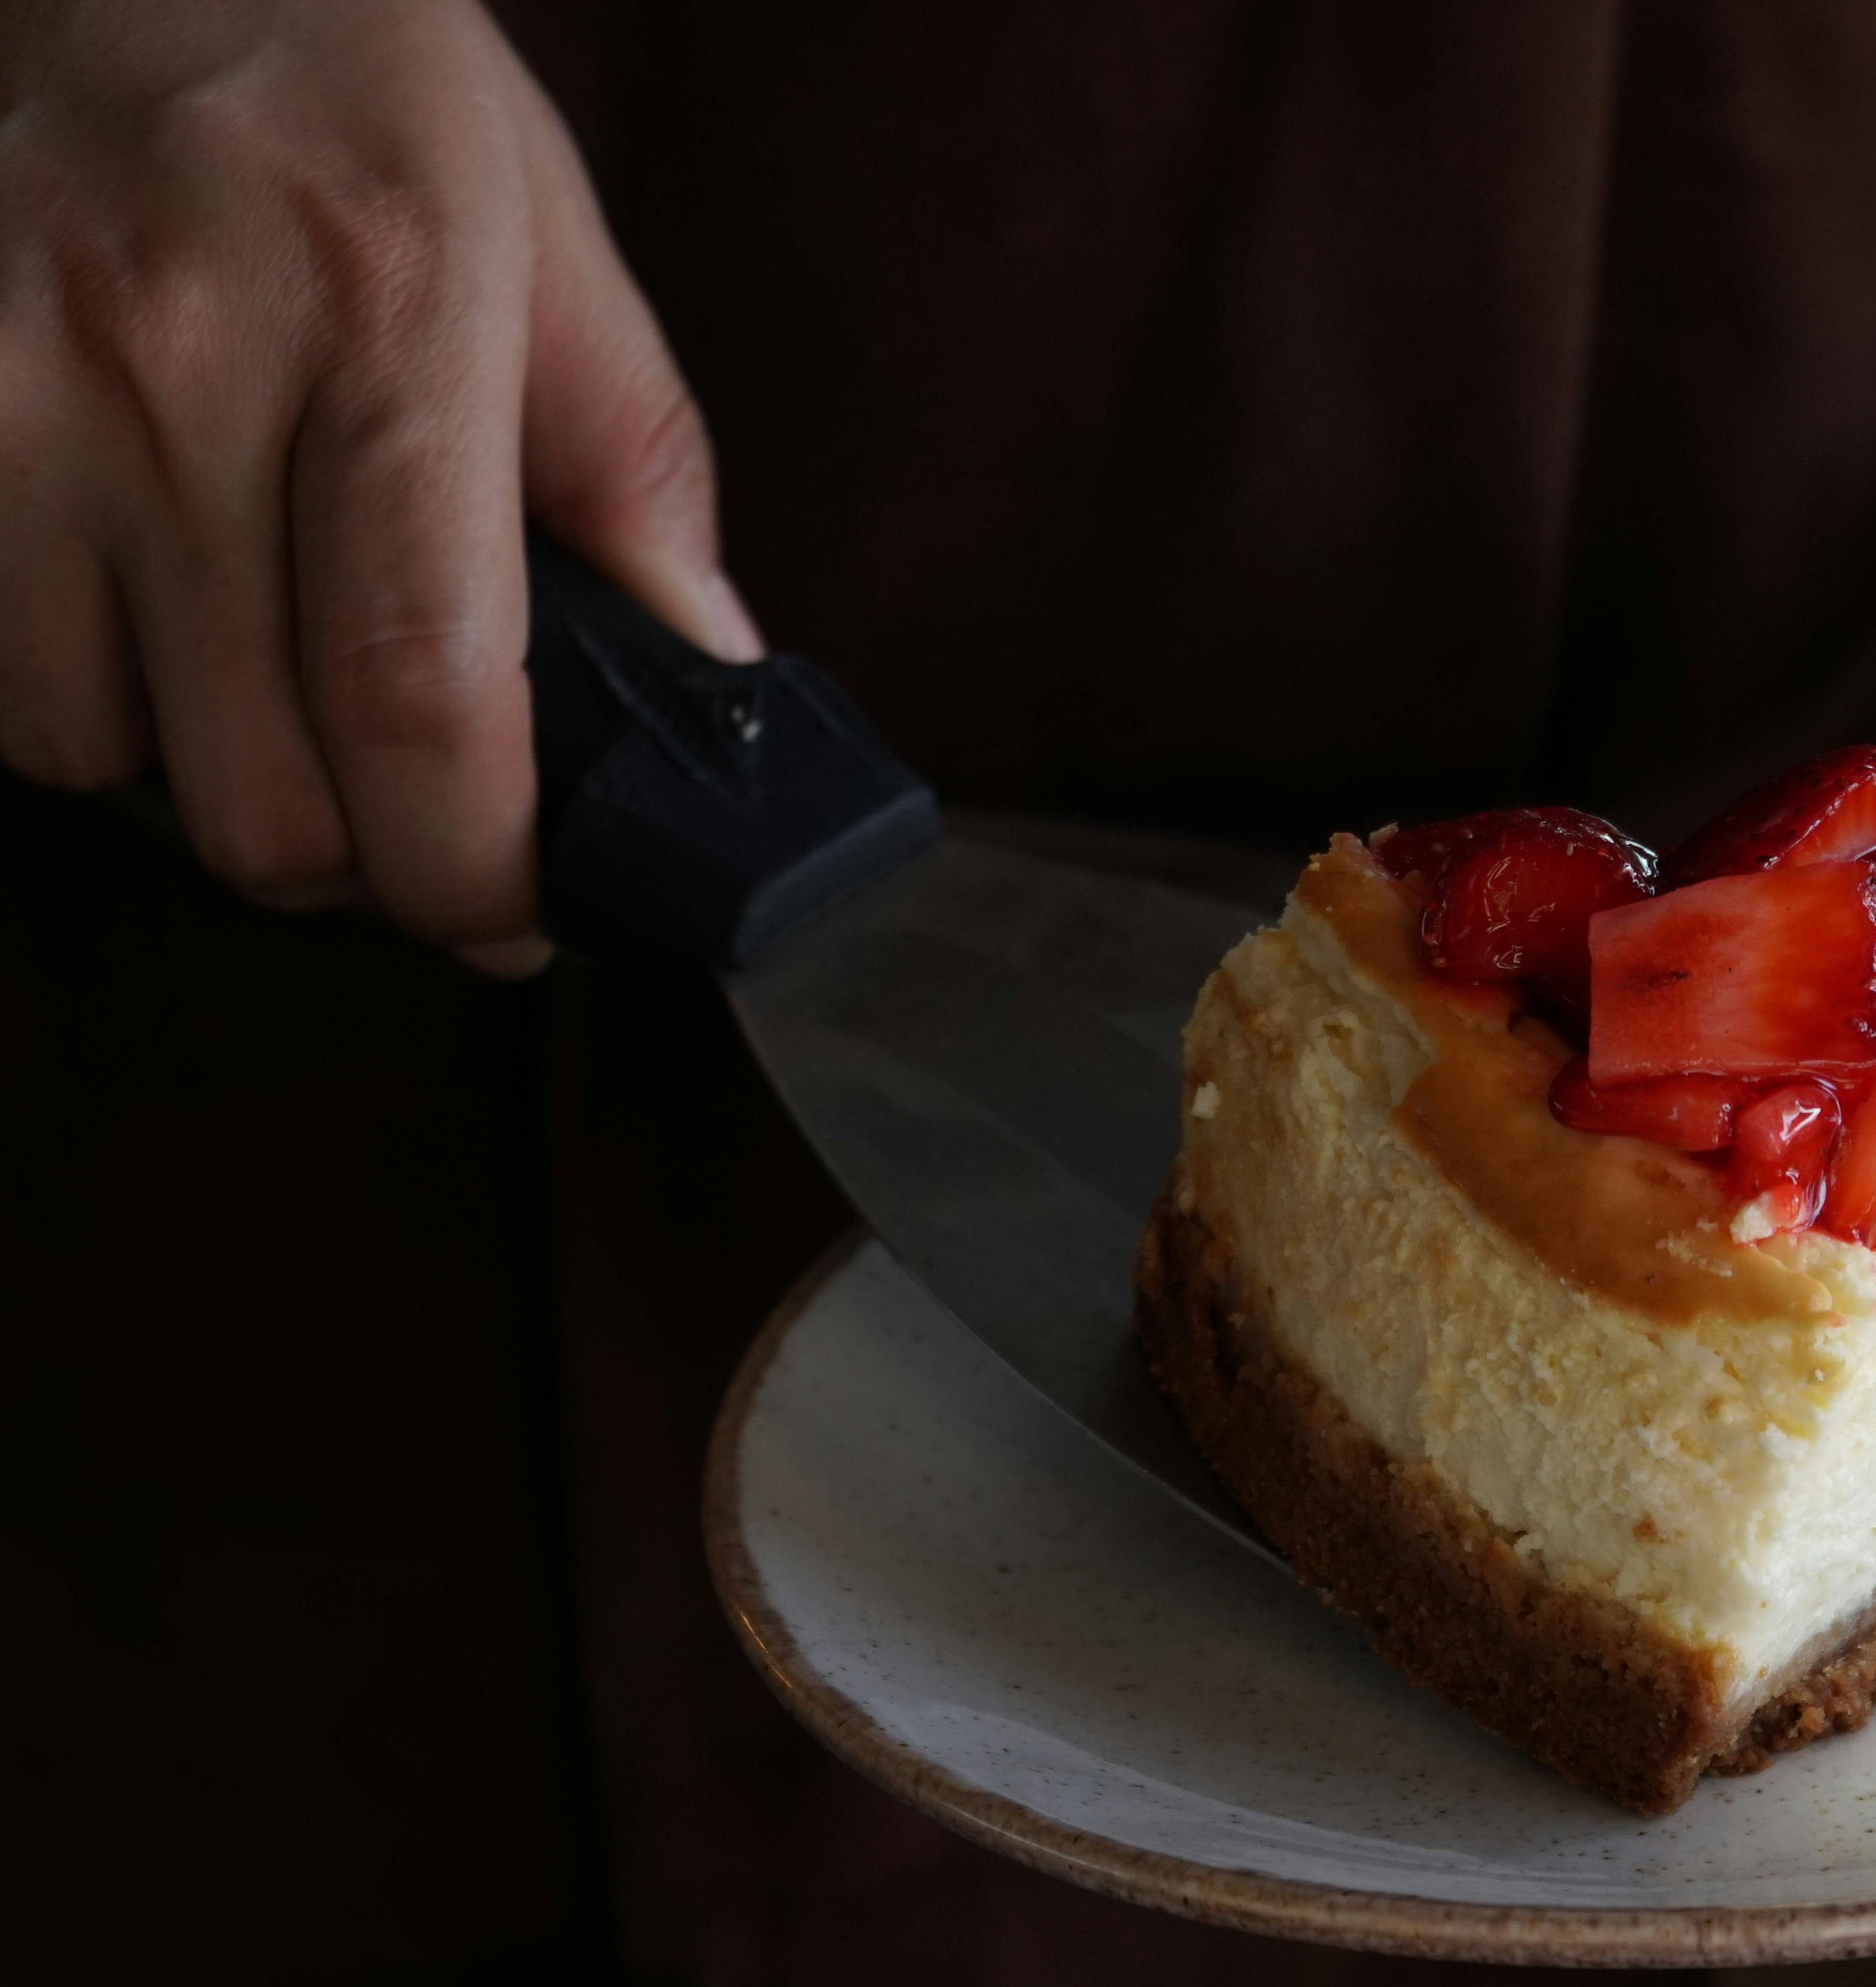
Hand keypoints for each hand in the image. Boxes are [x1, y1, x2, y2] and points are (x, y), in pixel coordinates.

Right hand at [0, 0, 750, 970]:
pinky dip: (75, 686)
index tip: (515, 914)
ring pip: (98, 756)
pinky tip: (140, 597)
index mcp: (389, 315)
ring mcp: (8, 387)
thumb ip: (635, 479)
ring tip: (258, 656)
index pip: (421, 695)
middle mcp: (175, 360)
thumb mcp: (549, 242)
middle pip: (260, 792)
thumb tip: (705, 680)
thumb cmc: (349, 79)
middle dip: (354, 853)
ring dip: (198, 762)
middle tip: (407, 800)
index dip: (472, 869)